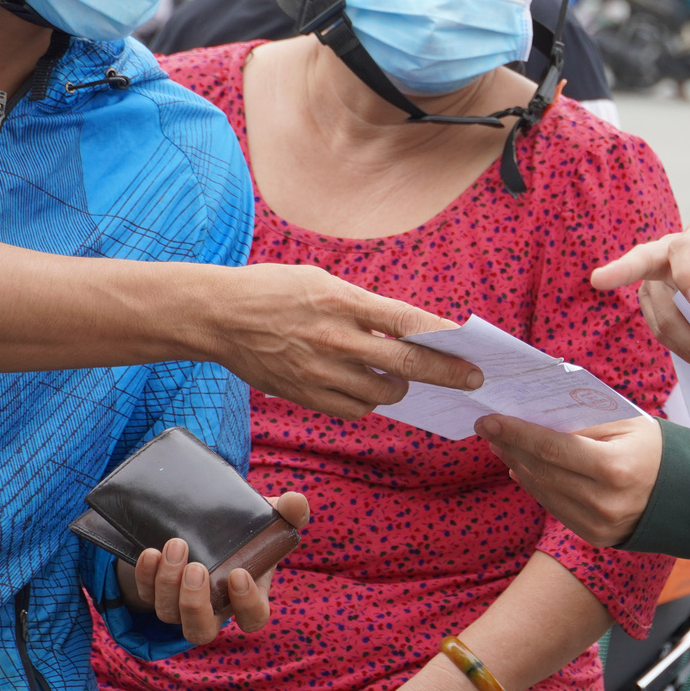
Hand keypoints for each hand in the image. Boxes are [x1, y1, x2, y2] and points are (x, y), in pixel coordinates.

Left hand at [120, 492, 308, 644]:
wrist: (207, 523)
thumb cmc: (247, 529)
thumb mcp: (271, 517)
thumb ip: (290, 511)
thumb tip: (296, 502)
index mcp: (248, 597)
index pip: (252, 618)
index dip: (246, 605)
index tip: (238, 574)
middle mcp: (213, 608)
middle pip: (200, 630)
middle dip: (194, 604)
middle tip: (196, 569)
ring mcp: (180, 604)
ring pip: (168, 614)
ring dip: (168, 583)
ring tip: (175, 545)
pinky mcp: (154, 591)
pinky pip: (144, 594)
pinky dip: (145, 576)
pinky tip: (150, 552)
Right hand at [208, 264, 480, 418]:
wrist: (218, 316)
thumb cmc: (272, 290)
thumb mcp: (322, 281)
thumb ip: (363, 306)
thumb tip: (404, 330)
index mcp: (341, 301)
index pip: (406, 322)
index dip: (443, 336)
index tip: (468, 345)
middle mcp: (334, 338)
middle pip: (404, 364)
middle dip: (446, 373)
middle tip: (471, 379)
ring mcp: (319, 370)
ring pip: (381, 393)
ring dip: (400, 388)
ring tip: (400, 378)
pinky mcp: (304, 394)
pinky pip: (352, 409)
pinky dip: (367, 402)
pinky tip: (367, 389)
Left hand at [477, 415, 660, 546]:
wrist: (689, 496)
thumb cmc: (656, 449)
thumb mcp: (628, 424)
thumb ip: (584, 422)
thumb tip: (537, 415)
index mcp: (614, 468)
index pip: (552, 447)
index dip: (516, 433)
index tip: (489, 419)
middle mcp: (603, 501)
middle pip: (542, 470)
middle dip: (510, 447)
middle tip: (487, 427)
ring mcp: (597, 524)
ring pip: (543, 491)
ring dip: (516, 465)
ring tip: (500, 444)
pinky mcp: (594, 536)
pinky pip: (554, 507)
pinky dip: (534, 486)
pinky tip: (520, 467)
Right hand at [591, 221, 689, 376]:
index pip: (682, 249)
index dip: (685, 273)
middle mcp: (668, 250)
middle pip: (645, 265)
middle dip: (622, 272)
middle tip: (604, 280)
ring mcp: (655, 277)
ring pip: (659, 311)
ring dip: (684, 342)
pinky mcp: (652, 302)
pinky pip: (660, 329)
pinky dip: (681, 348)